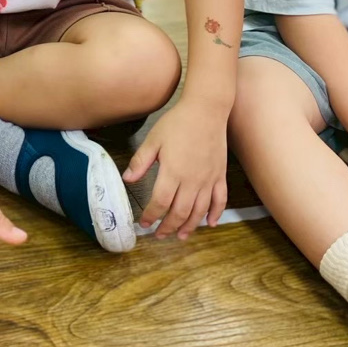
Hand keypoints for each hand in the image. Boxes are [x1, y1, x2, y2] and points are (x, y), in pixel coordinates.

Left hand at [123, 99, 227, 239]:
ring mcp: (208, 179)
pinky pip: (220, 200)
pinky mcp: (220, 175)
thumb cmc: (177, 123)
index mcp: (172, 172)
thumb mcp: (153, 139)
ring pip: (199, 211)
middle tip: (159, 235)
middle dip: (168, 227)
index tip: (144, 224)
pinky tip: (210, 223)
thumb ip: (140, 162)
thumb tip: (127, 180)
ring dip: (190, 226)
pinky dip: (215, 214)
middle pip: (180, 212)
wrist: (206, 110)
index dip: (151, 216)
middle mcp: (192, 180)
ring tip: (181, 236)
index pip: (160, 202)